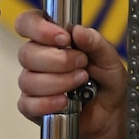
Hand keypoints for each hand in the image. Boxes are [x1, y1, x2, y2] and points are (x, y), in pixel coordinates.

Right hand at [16, 10, 127, 138]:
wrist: (112, 114)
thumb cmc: (107, 81)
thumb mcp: (110, 59)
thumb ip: (96, 43)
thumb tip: (77, 30)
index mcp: (52, 39)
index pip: (27, 23)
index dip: (38, 28)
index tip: (63, 38)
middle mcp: (38, 59)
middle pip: (27, 54)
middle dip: (59, 61)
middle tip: (82, 64)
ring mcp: (33, 83)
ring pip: (28, 80)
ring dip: (59, 82)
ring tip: (81, 83)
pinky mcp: (32, 107)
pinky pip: (28, 104)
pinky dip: (48, 103)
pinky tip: (65, 102)